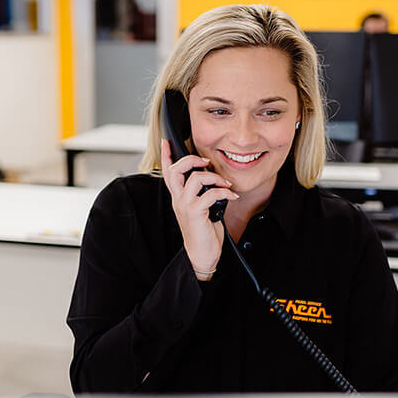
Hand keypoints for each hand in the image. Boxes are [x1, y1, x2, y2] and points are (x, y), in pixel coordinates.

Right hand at [161, 139, 238, 279]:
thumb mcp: (201, 208)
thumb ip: (202, 193)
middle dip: (191, 160)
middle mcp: (178, 200)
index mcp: (179, 197)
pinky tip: (232, 196)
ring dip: (214, 177)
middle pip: (176, 170)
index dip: (166, 156)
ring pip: (194, 179)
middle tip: (205, 162)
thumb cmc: (204, 232)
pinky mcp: (195, 213)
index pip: (167, 172)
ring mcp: (185, 206)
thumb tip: (214, 178)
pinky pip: (210, 194)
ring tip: (225, 183)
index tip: (166, 142)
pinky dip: (224, 192)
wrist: (202, 255)